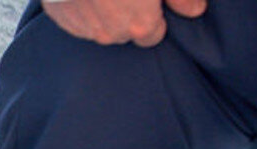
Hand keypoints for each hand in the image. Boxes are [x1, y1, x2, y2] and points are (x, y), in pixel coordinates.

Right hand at [40, 0, 205, 46]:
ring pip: (99, 26)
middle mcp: (112, 34)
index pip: (152, 36)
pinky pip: (76, 17)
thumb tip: (195, 10)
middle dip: (126, 13)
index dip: (152, 16)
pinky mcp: (60, 16)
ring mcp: (83, 27)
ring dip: (102, 10)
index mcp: (140, 26)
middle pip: (125, 32)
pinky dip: (80, 5)